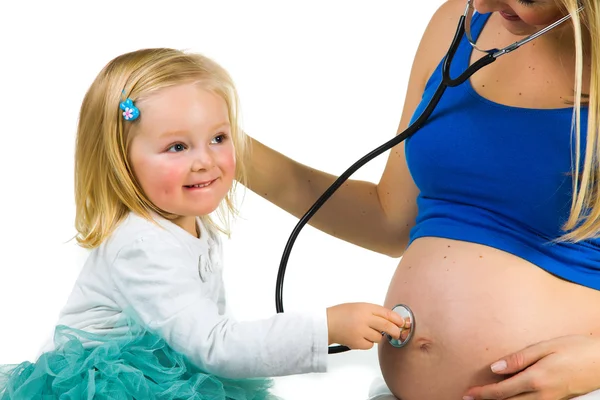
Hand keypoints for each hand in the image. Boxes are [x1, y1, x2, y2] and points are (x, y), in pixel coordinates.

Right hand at [326, 302, 408, 349]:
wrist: (326, 324)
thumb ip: (374, 312)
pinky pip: (370, 345)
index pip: (386, 313)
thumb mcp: (358, 307)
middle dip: (395, 331)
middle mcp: (364, 318)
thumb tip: (392, 320)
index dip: (397, 319)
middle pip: (387, 326)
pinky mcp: (357, 342)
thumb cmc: (341, 314)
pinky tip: (360, 337)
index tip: (402, 323)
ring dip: (376, 336)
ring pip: (378, 337)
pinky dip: (368, 343)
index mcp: (365, 307)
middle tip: (397, 334)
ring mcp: (360, 331)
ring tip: (366, 332)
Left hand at [463, 335, 599, 399]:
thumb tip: (495, 368)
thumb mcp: (546, 347)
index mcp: (536, 379)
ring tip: (485, 399)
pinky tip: (509, 398)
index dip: (482, 394)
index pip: (502, 391)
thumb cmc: (577, 349)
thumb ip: (519, 358)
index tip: (468, 394)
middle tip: (469, 398)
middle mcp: (542, 395)